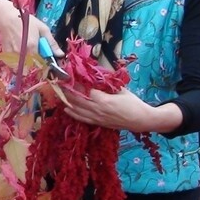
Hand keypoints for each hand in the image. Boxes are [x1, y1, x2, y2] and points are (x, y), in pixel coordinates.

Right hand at [0, 10, 59, 62]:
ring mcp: (12, 55)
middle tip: (35, 59)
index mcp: (32, 47)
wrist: (7, 18)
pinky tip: (19, 57)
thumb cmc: (26, 22)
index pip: (41, 65)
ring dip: (25, 67)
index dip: (44, 66)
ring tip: (27, 58)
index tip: (44, 63)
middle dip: (34, 66)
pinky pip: (12, 65)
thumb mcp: (43, 29)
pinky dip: (16, 64)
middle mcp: (22, 53)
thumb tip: (61, 54)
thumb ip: (52, 43)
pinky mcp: (6, 54)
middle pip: (30, 68)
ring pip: (20, 68)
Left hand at [61, 86, 181, 133]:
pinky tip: (65, 108)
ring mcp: (96, 118)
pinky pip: (82, 118)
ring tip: (58, 93)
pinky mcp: (98, 123)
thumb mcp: (121, 90)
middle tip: (58, 82)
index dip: (74, 83)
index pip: (84, 90)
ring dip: (66, 101)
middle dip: (66, 91)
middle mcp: (97, 110)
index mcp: (103, 100)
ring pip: (77, 109)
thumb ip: (108, 84)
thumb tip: (96, 75)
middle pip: (76, 100)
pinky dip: (72, 113)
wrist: (141, 120)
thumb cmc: (133, 103)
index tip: (67, 76)